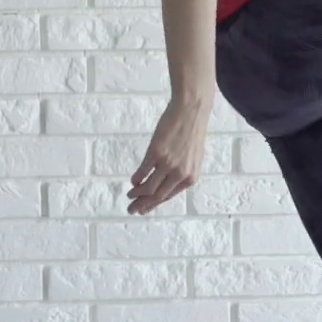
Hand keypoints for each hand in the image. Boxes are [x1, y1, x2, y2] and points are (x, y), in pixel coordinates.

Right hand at [127, 96, 210, 214]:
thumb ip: (181, 172)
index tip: (144, 209)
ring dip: (137, 194)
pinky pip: (143, 172)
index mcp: (191, 177)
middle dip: (143, 205)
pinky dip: (136, 179)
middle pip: (157, 196)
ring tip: (129, 196)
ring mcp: (168, 164)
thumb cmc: (192, 132)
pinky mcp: (156, 152)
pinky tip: (133, 181)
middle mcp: (180, 174)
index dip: (154, 204)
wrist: (191, 111)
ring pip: (149, 187)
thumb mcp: (192, 158)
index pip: (168, 196)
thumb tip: (166, 183)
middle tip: (132, 210)